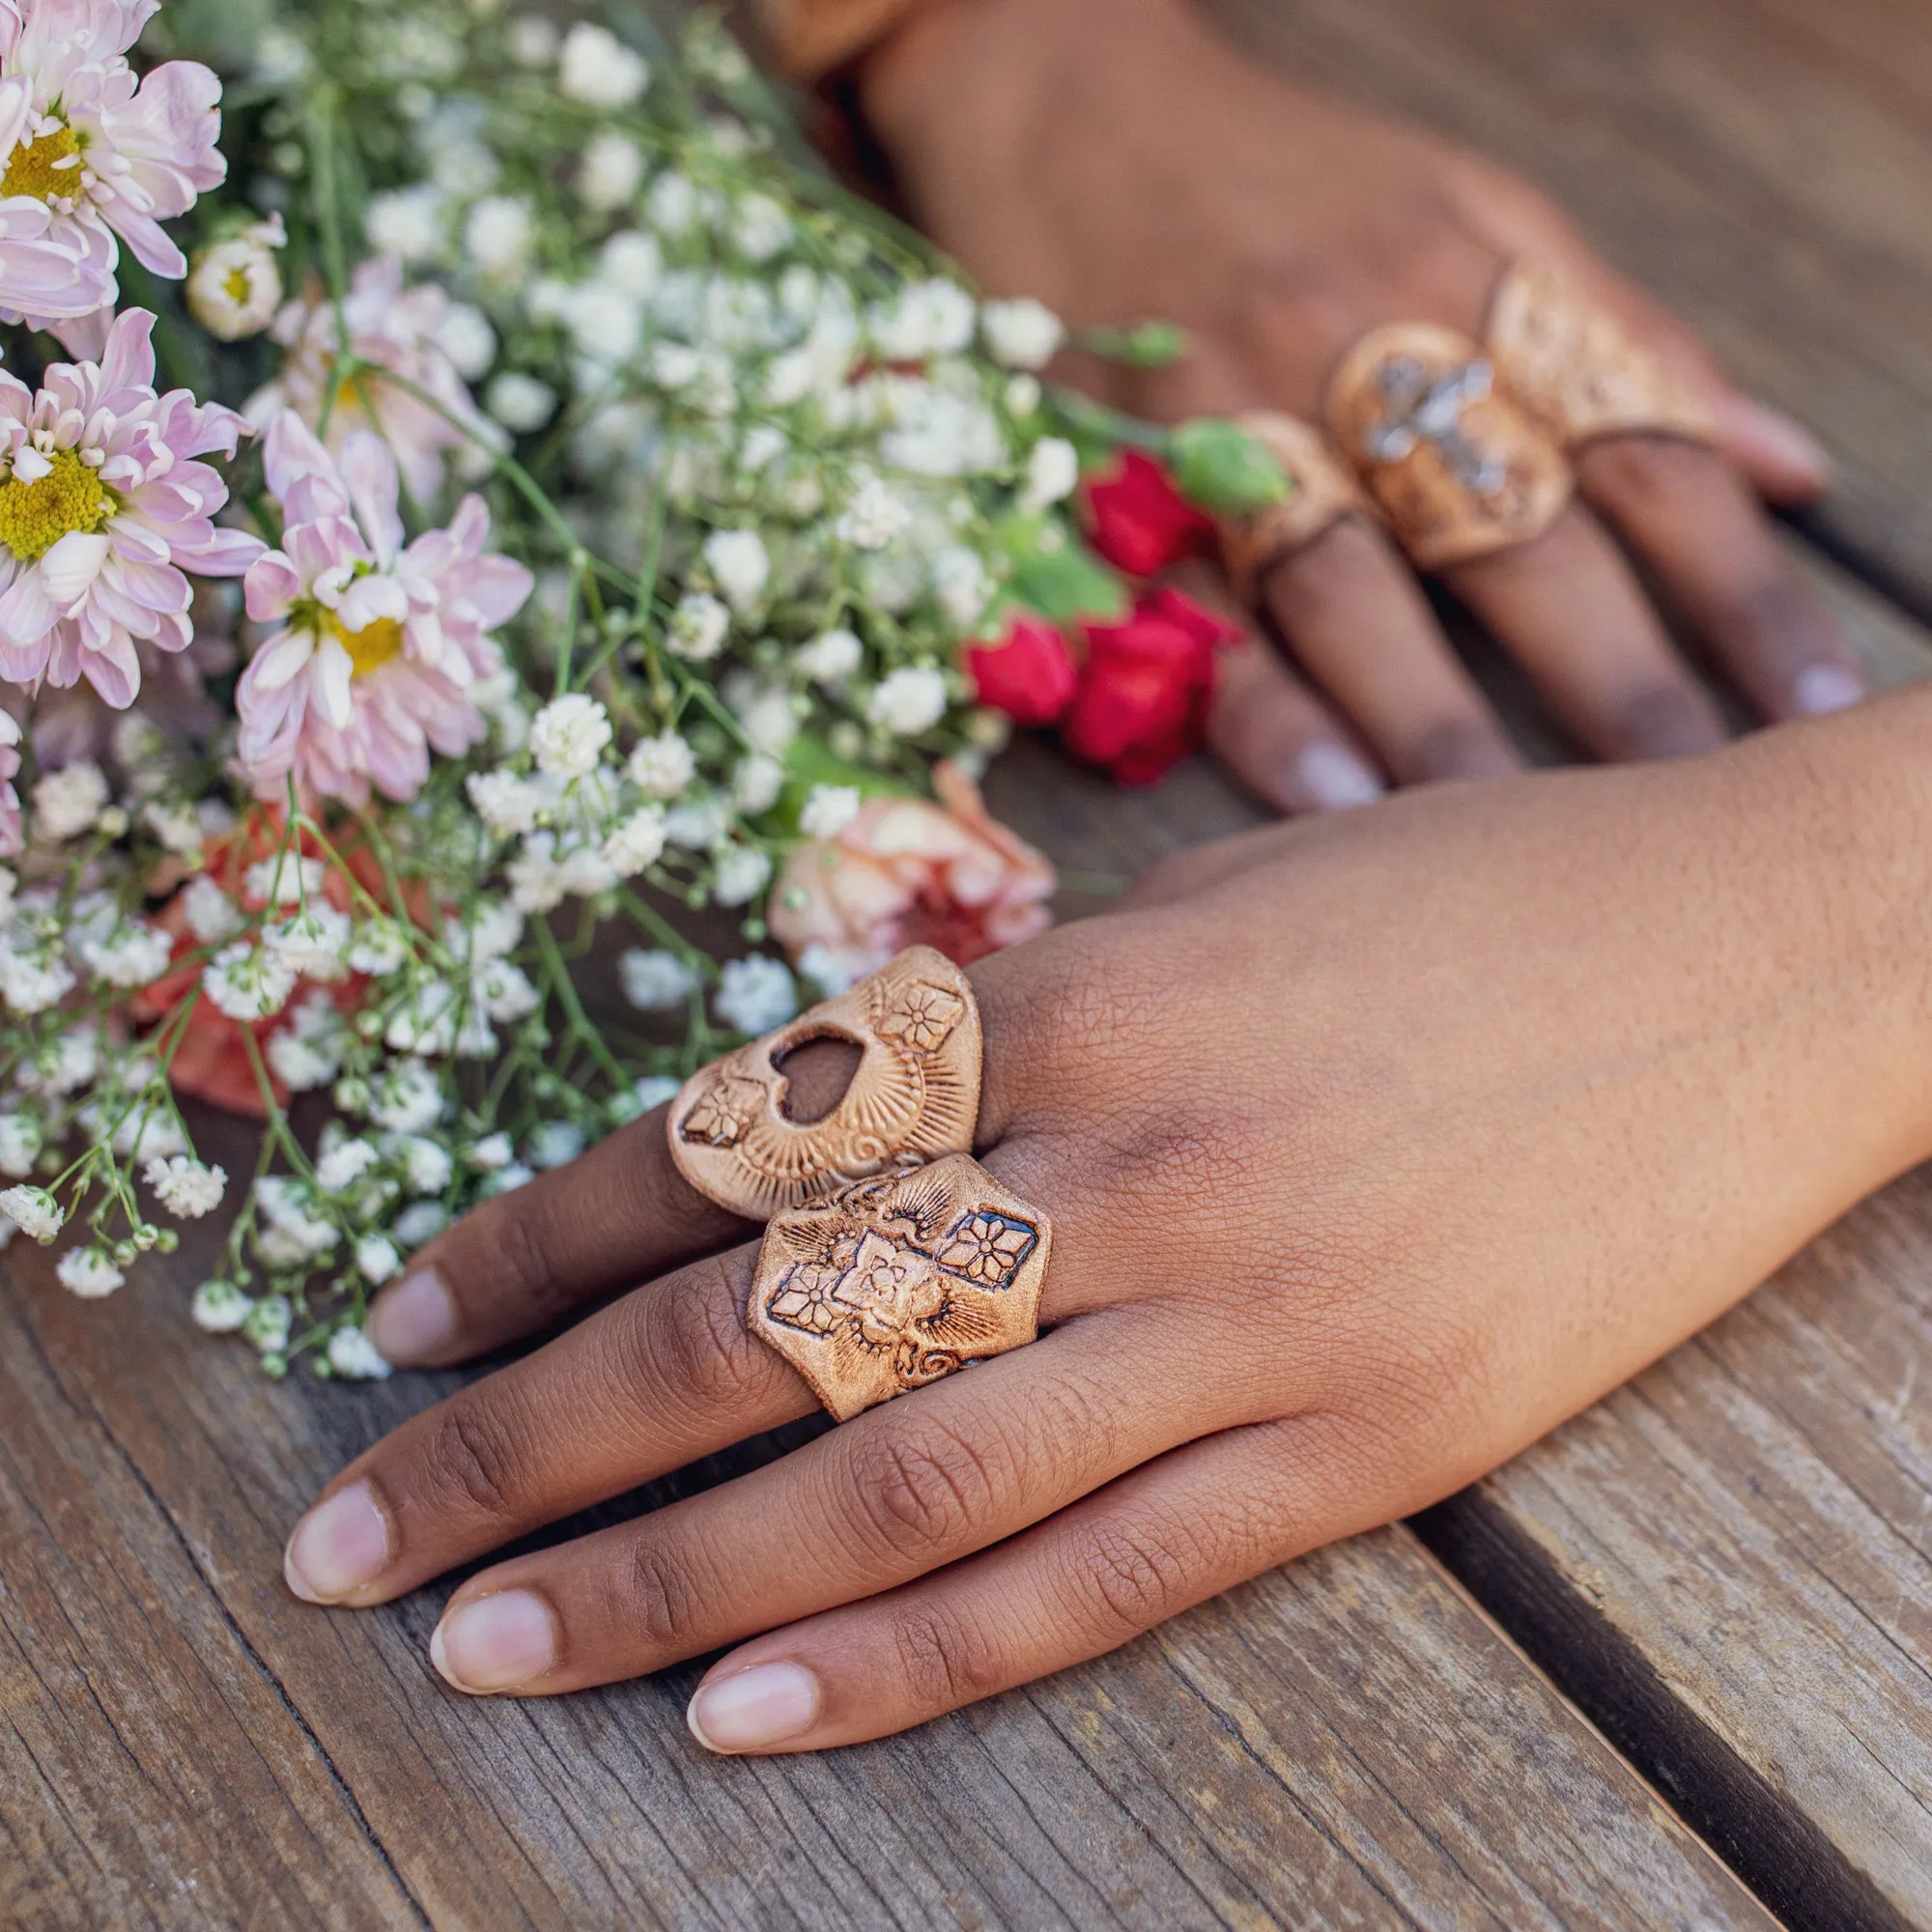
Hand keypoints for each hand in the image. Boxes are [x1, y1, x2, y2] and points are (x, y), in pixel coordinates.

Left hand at [281, 692, 1931, 1751]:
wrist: (1762, 960)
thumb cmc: (1476, 898)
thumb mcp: (1217, 902)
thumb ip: (1023, 1016)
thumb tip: (822, 1116)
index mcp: (1088, 993)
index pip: (745, 1134)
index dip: (549, 1230)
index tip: (410, 1315)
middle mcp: (1140, 1160)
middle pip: (768, 1323)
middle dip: (533, 1434)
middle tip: (357, 1531)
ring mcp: (1254, 1316)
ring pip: (895, 1473)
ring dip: (661, 1573)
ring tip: (488, 1646)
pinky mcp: (1368, 1442)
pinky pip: (1097, 1575)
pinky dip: (908, 1657)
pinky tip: (743, 1711)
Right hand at [853, 0, 1861, 812]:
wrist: (1065, 100)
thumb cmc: (1292, 172)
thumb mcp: (1481, 206)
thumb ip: (1627, 335)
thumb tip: (1789, 467)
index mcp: (1470, 280)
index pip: (1642, 449)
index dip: (1742, 585)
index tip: (1810, 704)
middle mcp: (1359, 348)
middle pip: (1514, 536)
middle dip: (1616, 681)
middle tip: (1685, 801)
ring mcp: (1228, 415)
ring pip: (1353, 588)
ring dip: (1438, 720)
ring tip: (1510, 838)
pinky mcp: (1112, 476)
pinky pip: (1193, 604)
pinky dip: (1259, 708)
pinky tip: (1324, 801)